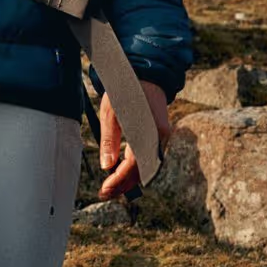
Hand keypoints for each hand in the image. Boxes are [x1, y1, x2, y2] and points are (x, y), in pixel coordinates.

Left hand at [99, 80, 171, 200]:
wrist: (145, 73)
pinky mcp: (160, 134)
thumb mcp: (110, 113)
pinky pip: (149, 157)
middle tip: (106, 193)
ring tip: (113, 186)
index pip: (133, 166)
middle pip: (142, 171)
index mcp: (147, 133)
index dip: (118, 181)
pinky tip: (123, 171)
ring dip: (131, 178)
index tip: (104, 190)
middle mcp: (159, 138)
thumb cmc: (125, 90)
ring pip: (147, 166)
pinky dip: (137, 167)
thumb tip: (107, 166)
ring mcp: (162, 137)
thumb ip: (109, 140)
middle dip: (124, 184)